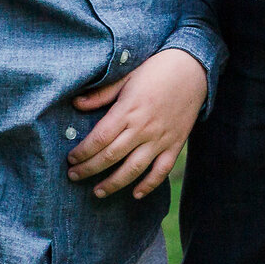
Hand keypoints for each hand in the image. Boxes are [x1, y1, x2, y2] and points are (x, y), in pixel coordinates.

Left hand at [66, 47, 207, 197]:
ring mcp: (160, 139)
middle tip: (74, 177)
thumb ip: (101, 94)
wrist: (193, 69)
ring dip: (114, 183)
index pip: (100, 138)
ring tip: (98, 192)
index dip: (83, 152)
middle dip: (90, 169)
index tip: (71, 159)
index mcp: (128, 110)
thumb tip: (76, 104)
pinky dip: (149, 185)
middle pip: (112, 156)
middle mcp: (143, 128)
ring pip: (134, 168)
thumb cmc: (156, 70)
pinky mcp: (175, 144)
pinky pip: (161, 170)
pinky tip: (135, 194)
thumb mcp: (126, 77)